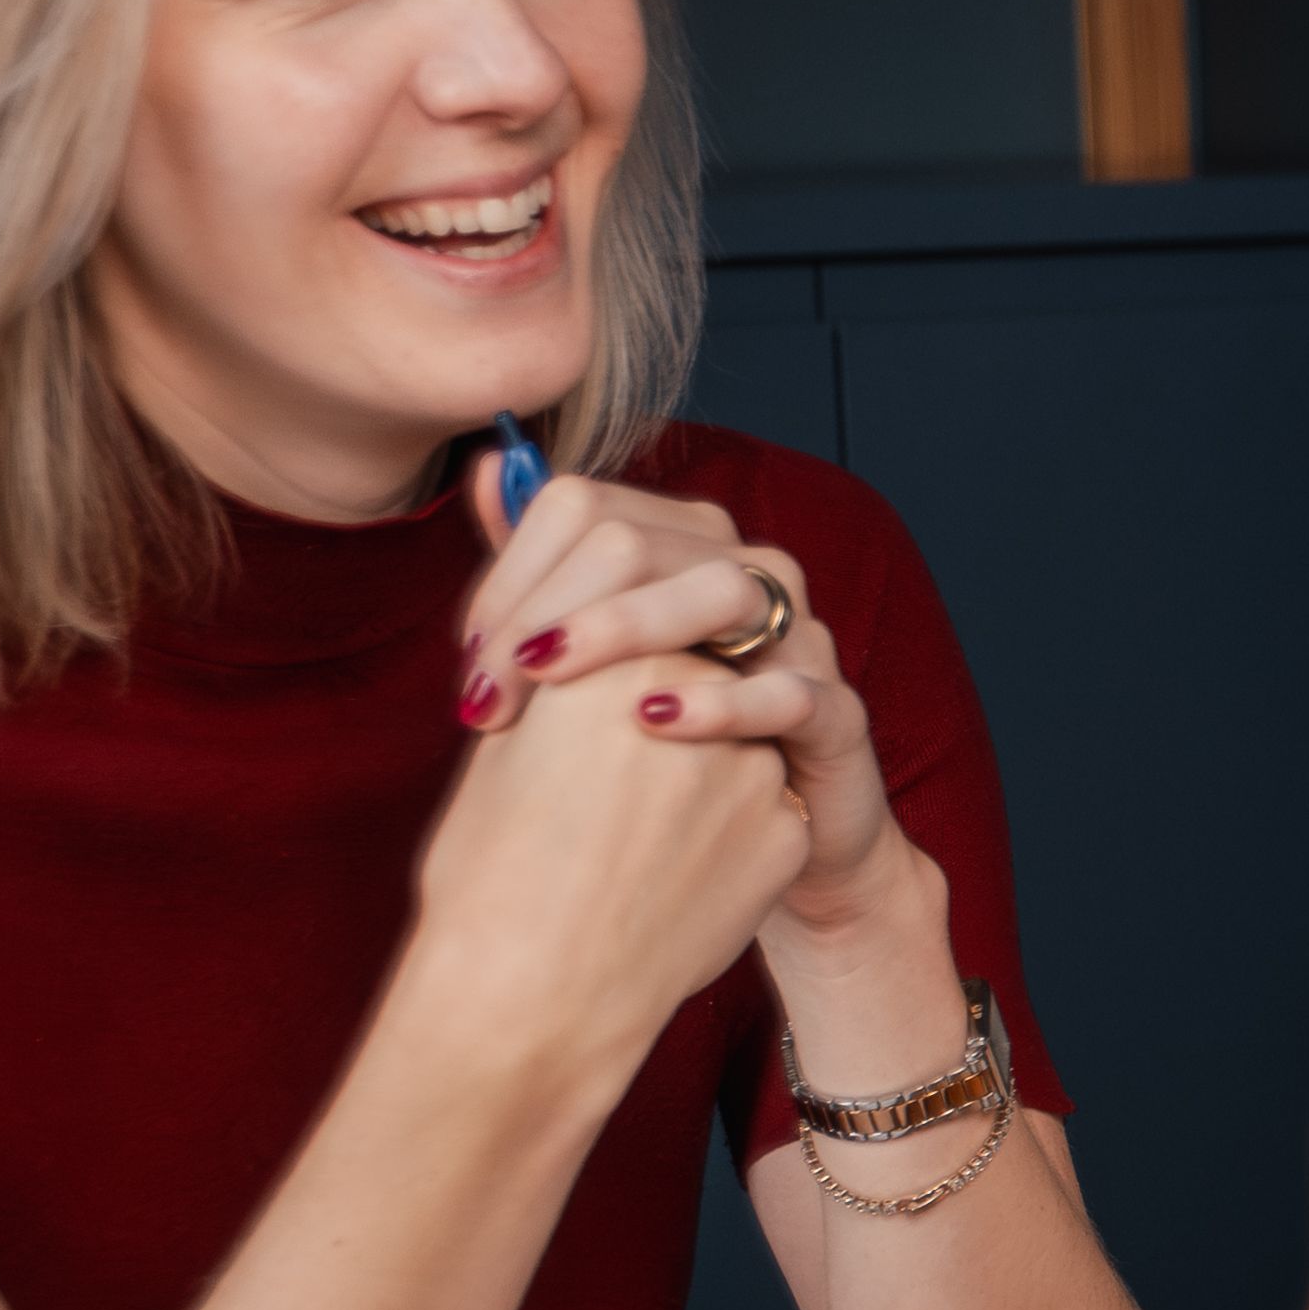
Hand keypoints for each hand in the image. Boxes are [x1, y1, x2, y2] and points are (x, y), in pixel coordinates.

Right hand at [404, 630, 811, 1087]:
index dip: (595, 660)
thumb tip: (571, 642)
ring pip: (733, 738)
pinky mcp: (788, 830)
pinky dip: (718, 829)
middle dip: (649, 707)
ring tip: (626, 833)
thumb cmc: (489, 871)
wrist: (535, 993)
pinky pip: (759, 808)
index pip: (630, 620)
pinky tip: (667, 874)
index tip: (562, 707)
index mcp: (615, 658)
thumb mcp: (503, 748)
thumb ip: (556, 679)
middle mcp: (701, 693)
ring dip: (691, 765)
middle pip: (690, 670)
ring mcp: (756, 764)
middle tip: (602, 774)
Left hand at [457, 452, 901, 914]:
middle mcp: (750, 572)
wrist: (765, 840)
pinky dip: (720, 701)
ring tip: (550, 680)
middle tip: (484, 697)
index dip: (508, 576)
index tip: (470, 664)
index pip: (581, 508)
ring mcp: (801, 639)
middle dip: (539, 613)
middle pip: (633, 542)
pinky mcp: (838, 717)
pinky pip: (788, 691)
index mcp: (688, 546)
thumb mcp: (594, 660)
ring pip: (719, 590)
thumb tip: (493, 469)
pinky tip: (652, 722)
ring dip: (620, 628)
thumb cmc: (667, 748)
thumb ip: (545, 569)